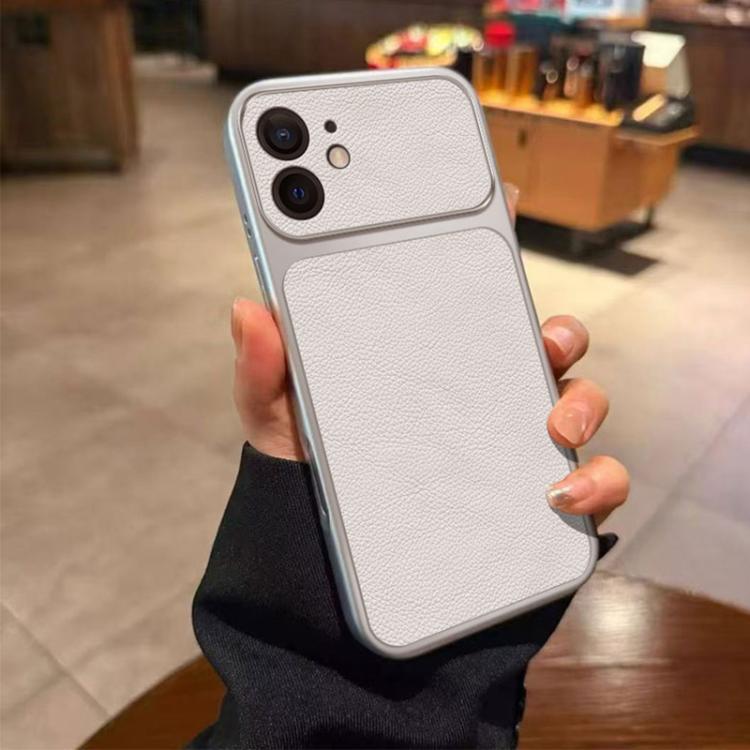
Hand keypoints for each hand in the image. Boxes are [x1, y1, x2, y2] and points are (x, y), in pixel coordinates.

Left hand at [231, 187, 628, 522]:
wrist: (332, 569)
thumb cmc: (316, 483)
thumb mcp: (281, 424)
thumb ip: (267, 372)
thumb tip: (248, 308)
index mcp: (429, 362)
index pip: (471, 300)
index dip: (494, 251)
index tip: (511, 205)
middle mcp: (482, 395)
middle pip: (543, 344)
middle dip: (559, 332)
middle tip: (546, 338)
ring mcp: (516, 446)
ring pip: (581, 402)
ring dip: (583, 403)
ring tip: (554, 426)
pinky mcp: (540, 500)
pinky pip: (594, 482)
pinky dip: (597, 481)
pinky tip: (561, 491)